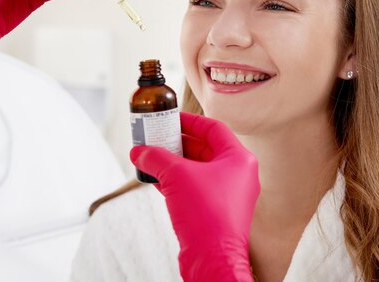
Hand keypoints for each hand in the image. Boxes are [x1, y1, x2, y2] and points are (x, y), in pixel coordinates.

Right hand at [130, 112, 259, 281]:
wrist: (213, 261)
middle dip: (178, 143)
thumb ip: (155, 158)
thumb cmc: (206, 216)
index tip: (170, 118)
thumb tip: (138, 152)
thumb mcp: (176, 176)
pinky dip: (176, 182)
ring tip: (151, 157)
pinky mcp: (217, 212)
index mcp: (239, 159)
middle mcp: (238, 175)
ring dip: (174, 163)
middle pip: (205, 148)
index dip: (189, 121)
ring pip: (198, 170)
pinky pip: (195, 188)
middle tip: (156, 137)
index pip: (213, 128)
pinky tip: (155, 180)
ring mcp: (229, 195)